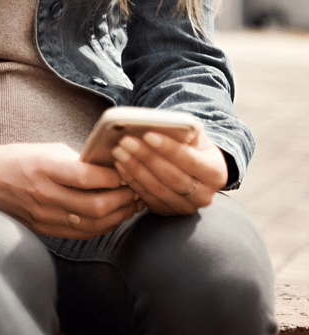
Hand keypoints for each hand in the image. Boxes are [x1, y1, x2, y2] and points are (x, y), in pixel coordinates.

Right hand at [0, 133, 138, 239]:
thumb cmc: (19, 158)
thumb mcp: (46, 150)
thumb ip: (76, 160)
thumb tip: (111, 166)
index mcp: (44, 167)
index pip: (87, 177)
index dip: (113, 175)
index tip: (127, 168)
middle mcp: (45, 194)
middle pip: (96, 205)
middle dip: (123, 198)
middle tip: (137, 188)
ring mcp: (45, 215)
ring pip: (94, 222)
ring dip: (118, 213)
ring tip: (131, 202)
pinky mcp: (46, 229)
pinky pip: (83, 233)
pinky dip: (104, 225)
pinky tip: (114, 215)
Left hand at [111, 123, 226, 214]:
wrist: (194, 167)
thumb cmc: (191, 145)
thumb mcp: (194, 135)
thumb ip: (184, 129)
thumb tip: (163, 122)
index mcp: (215, 172)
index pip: (191, 160)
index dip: (169, 148)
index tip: (147, 134)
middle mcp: (205, 195)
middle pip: (172, 177)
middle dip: (147, 157)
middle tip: (125, 141)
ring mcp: (186, 207)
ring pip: (158, 189)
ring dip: (135, 169)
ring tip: (119, 151)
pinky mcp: (169, 212)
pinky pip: (148, 198)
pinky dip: (132, 181)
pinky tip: (120, 165)